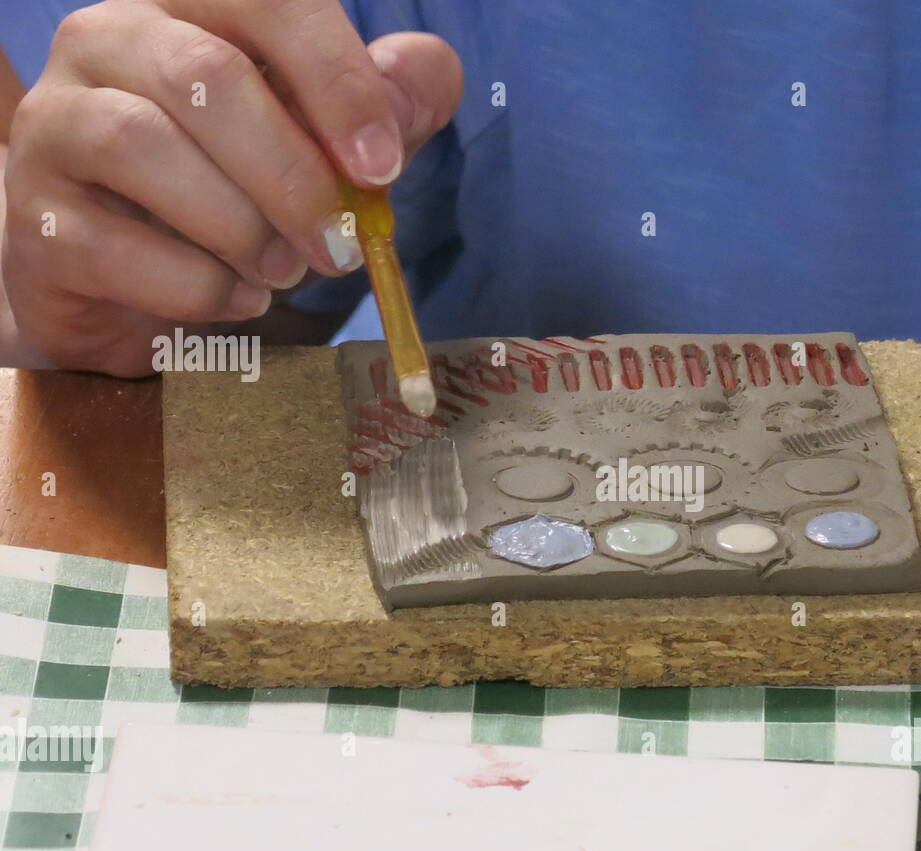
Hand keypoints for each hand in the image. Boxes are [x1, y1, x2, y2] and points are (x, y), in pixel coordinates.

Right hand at [2, 0, 461, 373]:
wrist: (127, 277)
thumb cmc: (234, 192)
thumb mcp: (321, 142)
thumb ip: (382, 104)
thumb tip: (430, 74)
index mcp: (188, 8)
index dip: (336, 79)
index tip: (385, 167)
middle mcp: (105, 42)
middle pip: (205, 77)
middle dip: (294, 176)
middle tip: (340, 247)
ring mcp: (55, 125)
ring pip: (143, 146)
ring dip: (241, 228)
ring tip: (282, 273)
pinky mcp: (35, 219)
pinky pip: (116, 247)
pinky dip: (197, 287)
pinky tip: (234, 300)